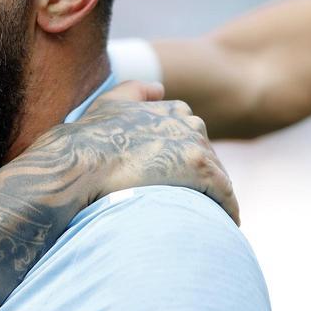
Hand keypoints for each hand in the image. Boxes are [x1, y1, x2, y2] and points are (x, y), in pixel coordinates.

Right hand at [34, 80, 238, 223]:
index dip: (185, 152)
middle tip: (197, 199)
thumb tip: (160, 88)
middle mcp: (187, 122)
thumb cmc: (89, 138)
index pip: (190, 130)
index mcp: (170, 109)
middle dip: (204, 172)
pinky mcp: (200, 169)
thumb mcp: (111, 102)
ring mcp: (194, 144)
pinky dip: (228, 207)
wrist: (82, 162)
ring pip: (218, 172)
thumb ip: (136, 90)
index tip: (181, 172)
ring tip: (212, 214)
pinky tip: (228, 222)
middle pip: (207, 151)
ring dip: (216, 192)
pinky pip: (225, 191)